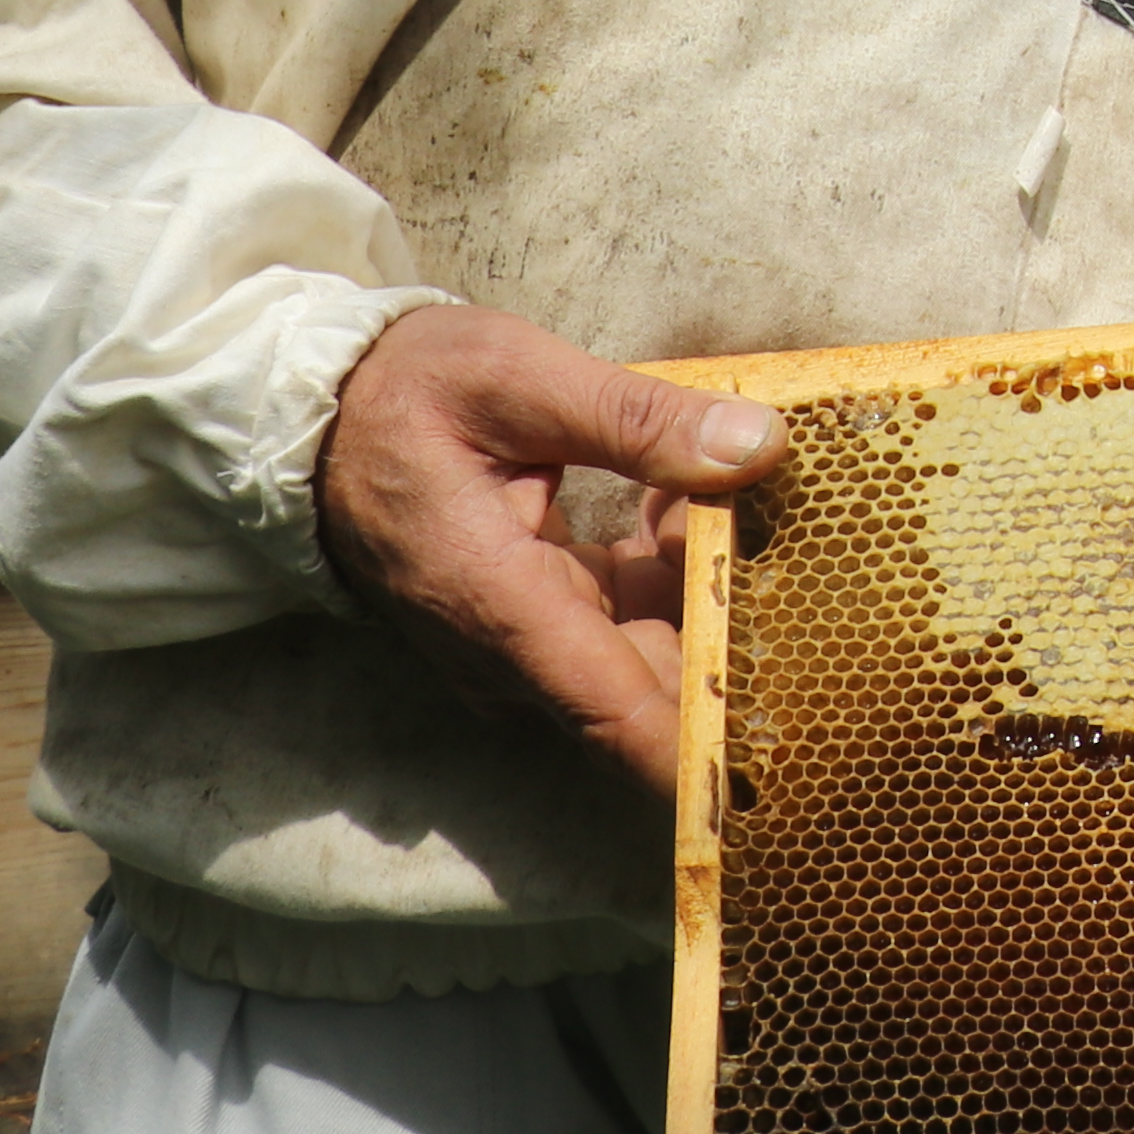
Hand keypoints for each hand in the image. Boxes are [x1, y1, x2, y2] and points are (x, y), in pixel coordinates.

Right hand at [316, 302, 784, 790]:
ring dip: (706, 594)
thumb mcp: (521, 378)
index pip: (619, 719)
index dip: (707, 748)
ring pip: (643, 653)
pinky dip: (666, 572)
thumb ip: (640, 419)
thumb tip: (758, 447)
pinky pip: (619, 621)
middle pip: (651, 689)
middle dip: (740, 650)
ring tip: (759, 507)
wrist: (312, 418)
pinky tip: (690, 498)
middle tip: (821, 588)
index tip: (784, 754)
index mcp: (501, 606)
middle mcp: (507, 652)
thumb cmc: (406, 392)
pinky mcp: (529, 620)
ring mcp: (517, 644)